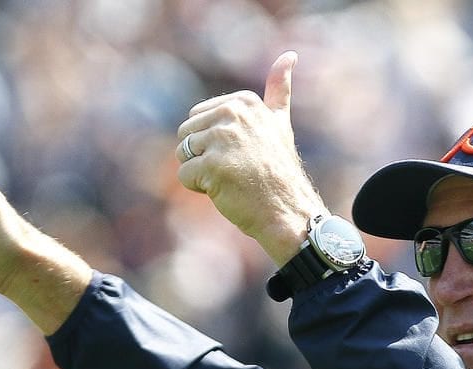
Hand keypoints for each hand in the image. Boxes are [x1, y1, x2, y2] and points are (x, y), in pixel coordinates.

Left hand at [176, 51, 326, 265]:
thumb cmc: (278, 171)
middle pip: (187, 133)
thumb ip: (279, 89)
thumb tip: (289, 54)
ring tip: (230, 179)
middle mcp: (233, 114)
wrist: (288, 210)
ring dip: (200, 172)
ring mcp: (223, 139)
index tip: (243, 153)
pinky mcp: (213, 165)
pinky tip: (225, 190)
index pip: (199, 117)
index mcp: (244, 102)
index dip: (215, 142)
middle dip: (203, 155)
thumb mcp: (279, 123)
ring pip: (183, 154)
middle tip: (235, 169)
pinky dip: (199, 188)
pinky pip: (185, 175)